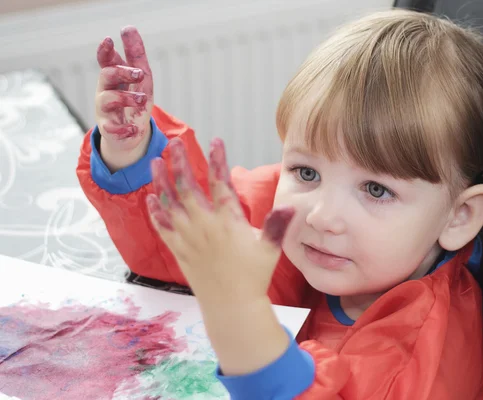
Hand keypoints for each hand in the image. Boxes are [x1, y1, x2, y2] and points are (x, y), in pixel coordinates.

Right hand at [95, 26, 153, 170]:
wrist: (131, 133)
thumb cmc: (134, 101)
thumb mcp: (141, 79)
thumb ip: (135, 55)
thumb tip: (128, 27)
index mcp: (113, 77)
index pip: (105, 61)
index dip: (105, 51)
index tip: (109, 40)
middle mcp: (105, 91)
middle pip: (106, 75)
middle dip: (122, 72)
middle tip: (141, 73)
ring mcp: (105, 110)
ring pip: (108, 99)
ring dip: (126, 98)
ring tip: (143, 100)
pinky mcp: (109, 129)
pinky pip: (111, 128)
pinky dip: (122, 129)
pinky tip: (132, 128)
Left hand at [146, 137, 294, 305]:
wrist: (231, 306)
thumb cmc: (253, 276)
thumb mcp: (270, 249)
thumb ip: (277, 225)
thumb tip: (290, 206)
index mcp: (227, 222)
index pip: (220, 183)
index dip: (217, 160)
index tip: (216, 141)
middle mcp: (204, 226)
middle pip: (187, 187)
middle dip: (180, 162)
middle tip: (175, 143)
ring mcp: (188, 238)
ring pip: (169, 203)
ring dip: (161, 181)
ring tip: (154, 162)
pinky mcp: (178, 250)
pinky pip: (162, 227)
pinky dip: (155, 211)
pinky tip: (150, 198)